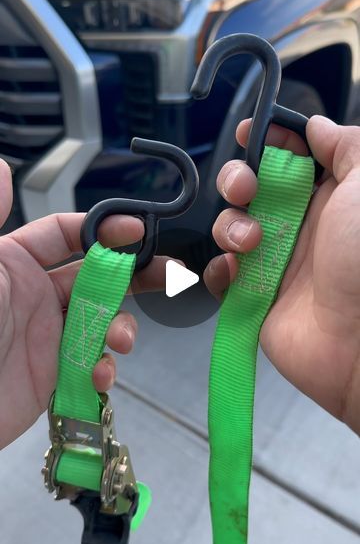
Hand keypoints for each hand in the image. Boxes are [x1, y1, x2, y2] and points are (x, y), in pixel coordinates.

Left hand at [0, 164, 169, 447]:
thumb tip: (2, 168)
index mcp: (15, 262)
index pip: (67, 233)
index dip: (104, 228)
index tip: (137, 230)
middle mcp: (36, 295)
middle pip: (97, 274)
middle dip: (135, 273)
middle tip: (169, 272)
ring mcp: (49, 335)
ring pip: (102, 320)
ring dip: (121, 326)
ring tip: (121, 339)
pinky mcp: (56, 374)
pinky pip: (93, 363)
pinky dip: (105, 368)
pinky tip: (100, 373)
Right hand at [205, 115, 359, 433]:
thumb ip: (346, 145)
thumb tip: (318, 127)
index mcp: (331, 197)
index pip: (292, 157)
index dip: (268, 141)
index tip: (251, 132)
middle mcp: (302, 225)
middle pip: (252, 188)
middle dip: (237, 179)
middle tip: (246, 188)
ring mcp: (276, 261)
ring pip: (231, 227)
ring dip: (229, 226)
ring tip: (250, 242)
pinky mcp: (256, 296)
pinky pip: (222, 275)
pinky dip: (218, 269)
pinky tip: (233, 270)